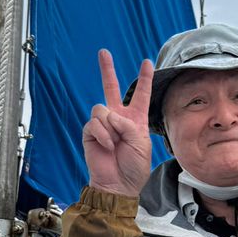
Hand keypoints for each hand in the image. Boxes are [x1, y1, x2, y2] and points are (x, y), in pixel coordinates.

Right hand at [82, 50, 153, 197]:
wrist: (118, 184)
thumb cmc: (133, 166)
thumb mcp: (141, 143)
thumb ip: (128, 124)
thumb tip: (110, 116)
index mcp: (135, 120)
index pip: (140, 94)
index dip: (144, 78)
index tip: (147, 62)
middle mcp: (118, 118)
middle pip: (111, 88)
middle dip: (107, 70)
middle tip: (104, 52)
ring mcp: (103, 124)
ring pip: (102, 108)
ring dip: (111, 126)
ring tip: (115, 143)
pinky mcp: (90, 132)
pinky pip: (95, 123)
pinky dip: (102, 134)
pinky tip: (107, 146)